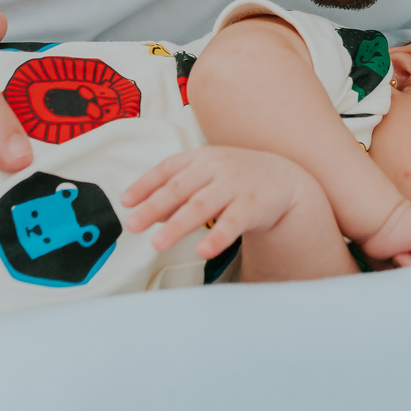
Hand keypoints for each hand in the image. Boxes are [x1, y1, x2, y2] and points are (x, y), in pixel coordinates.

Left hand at [121, 147, 317, 261]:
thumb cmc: (236, 178)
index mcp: (200, 158)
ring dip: (177, 225)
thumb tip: (147, 212)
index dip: (144, 184)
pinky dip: (217, 237)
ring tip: (157, 244)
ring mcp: (234, 185)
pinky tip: (203, 251)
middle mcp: (215, 168)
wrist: (285, 178)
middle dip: (153, 207)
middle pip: (179, 188)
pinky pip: (233, 223)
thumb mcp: (207, 177)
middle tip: (132, 225)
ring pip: (201, 206)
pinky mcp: (253, 205)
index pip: (167, 169)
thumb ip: (179, 193)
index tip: (125, 202)